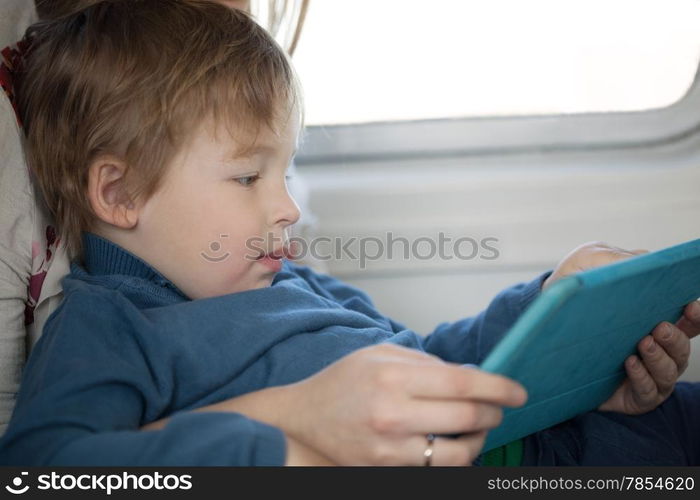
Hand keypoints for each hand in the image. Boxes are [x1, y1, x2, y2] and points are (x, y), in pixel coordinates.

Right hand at [279, 343, 526, 465]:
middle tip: (498, 407)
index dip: (498, 387)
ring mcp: (391, 449)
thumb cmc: (343, 381)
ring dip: (479, 440)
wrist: (305, 418)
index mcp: (394, 377)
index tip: (518, 392)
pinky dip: (454, 456)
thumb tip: (469, 375)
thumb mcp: (380, 354)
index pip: (463, 383)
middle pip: (467, 417)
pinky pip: (437, 469)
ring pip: (459, 453)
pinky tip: (452, 442)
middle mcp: (394, 414)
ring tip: (477, 428)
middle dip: (493, 412)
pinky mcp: (388, 471)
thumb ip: (426, 362)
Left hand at [540, 240, 698, 414]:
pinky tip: (629, 363)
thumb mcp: (587, 267)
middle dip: (675, 336)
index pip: (690, 318)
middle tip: (659, 327)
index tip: (690, 306)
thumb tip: (642, 261)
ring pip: (670, 370)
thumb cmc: (573, 299)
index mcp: (655, 318)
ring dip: (659, 357)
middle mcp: (659, 347)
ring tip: (642, 344)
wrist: (544, 337)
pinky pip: (648, 391)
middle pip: (682, 345)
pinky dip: (642, 377)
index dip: (696, 314)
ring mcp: (650, 373)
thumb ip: (614, 261)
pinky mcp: (635, 395)